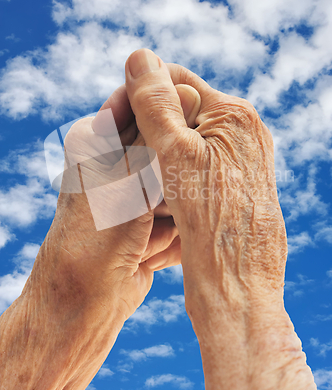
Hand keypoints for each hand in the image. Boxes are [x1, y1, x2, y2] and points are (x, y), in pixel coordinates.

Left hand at [43, 81, 200, 322]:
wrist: (85, 302)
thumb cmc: (98, 234)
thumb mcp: (132, 175)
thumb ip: (161, 135)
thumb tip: (187, 88)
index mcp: (94, 139)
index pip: (137, 101)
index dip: (170, 102)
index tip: (202, 107)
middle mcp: (112, 163)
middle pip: (163, 144)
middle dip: (180, 162)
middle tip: (193, 173)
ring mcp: (131, 194)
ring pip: (173, 179)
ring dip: (179, 200)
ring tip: (169, 219)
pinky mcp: (144, 220)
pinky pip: (174, 211)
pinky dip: (175, 227)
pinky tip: (165, 241)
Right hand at [125, 49, 285, 309]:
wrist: (238, 285)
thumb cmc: (209, 220)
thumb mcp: (175, 154)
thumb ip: (156, 104)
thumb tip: (139, 56)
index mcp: (235, 115)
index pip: (177, 81)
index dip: (141, 92)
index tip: (112, 115)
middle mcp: (244, 133)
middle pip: (183, 111)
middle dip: (149, 124)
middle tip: (121, 148)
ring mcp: (242, 160)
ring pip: (187, 140)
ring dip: (158, 150)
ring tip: (137, 173)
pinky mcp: (235, 186)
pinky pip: (196, 165)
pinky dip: (172, 171)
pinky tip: (157, 190)